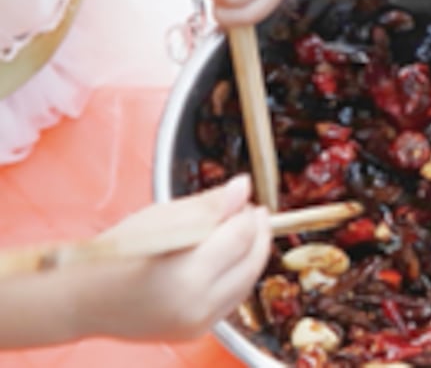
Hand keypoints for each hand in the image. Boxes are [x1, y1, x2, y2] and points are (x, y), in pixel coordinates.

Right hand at [76, 175, 271, 340]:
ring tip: (241, 232)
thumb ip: (209, 205)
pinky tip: (228, 258)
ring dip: (251, 255)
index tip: (246, 200)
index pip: (241, 237)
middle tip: (251, 213)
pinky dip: (237, 276)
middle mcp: (199, 304)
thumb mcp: (163, 217)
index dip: (248, 214)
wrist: (83, 299)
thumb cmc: (118, 252)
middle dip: (258, 234)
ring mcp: (199, 323)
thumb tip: (243, 187)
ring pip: (247, 283)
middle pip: (252, 263)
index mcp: (189, 273)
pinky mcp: (196, 333)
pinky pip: (231, 300)